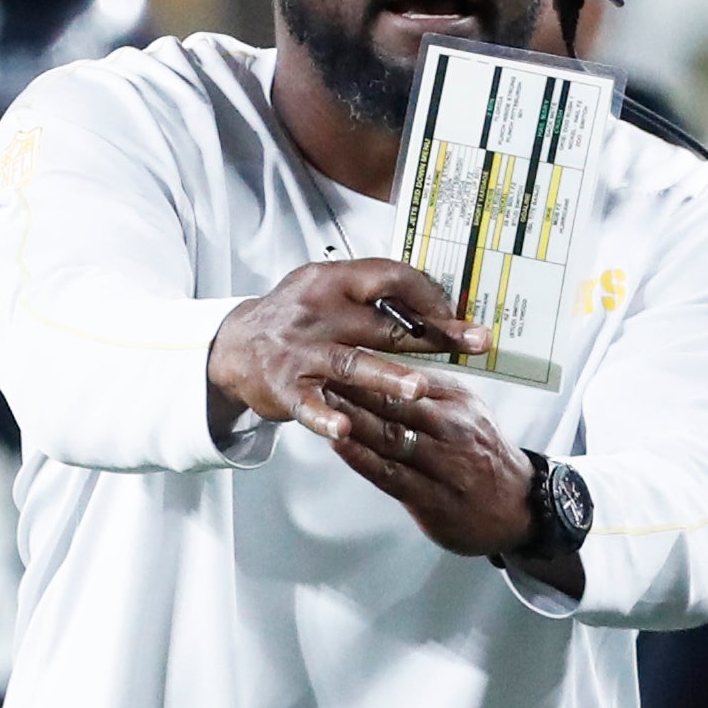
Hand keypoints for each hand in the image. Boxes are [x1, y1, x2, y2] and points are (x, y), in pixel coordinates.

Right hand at [207, 259, 489, 441]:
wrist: (234, 345)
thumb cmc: (296, 317)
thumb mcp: (330, 291)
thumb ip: (375, 296)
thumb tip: (440, 304)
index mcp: (335, 281)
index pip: (390, 277)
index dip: (427, 294)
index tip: (457, 314)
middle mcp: (318, 311)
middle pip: (383, 323)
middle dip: (432, 333)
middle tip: (473, 343)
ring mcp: (300, 350)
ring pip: (350, 363)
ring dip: (386, 376)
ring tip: (418, 388)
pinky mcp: (284, 386)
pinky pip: (307, 404)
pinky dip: (324, 418)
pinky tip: (344, 430)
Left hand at [321, 381, 535, 557]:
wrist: (519, 506)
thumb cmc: (483, 453)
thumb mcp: (469, 410)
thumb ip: (431, 390)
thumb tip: (388, 363)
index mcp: (460, 402)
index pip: (411, 377)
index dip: (374, 363)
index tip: (342, 348)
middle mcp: (454, 429)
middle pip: (399, 403)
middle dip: (357, 385)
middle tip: (321, 368)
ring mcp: (444, 465)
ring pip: (391, 437)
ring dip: (353, 418)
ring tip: (321, 402)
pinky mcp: (433, 499)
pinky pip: (391, 475)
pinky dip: (362, 458)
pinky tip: (338, 444)